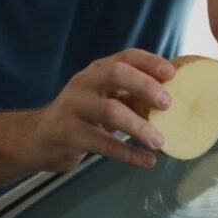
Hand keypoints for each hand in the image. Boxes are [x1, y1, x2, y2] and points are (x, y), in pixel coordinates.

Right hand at [26, 49, 175, 170]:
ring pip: (110, 111)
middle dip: (144, 85)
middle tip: (168, 104)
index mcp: (97, 71)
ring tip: (161, 142)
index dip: (150, 62)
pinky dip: (128, 153)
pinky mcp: (68, 134)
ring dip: (139, 127)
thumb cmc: (83, 116)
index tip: (173, 73)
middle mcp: (83, 83)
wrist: (39, 138)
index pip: (126, 57)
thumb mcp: (103, 98)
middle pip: (115, 74)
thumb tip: (179, 96)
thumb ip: (132, 95)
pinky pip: (103, 143)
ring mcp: (73, 107)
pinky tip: (147, 161)